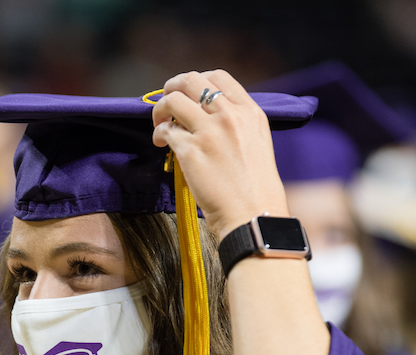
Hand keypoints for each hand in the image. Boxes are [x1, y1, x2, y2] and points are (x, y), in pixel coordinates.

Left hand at [151, 71, 288, 238]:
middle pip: (191, 80)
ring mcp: (210, 132)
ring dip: (160, 110)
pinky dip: (159, 134)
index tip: (189, 97)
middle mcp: (230, 116)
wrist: (253, 217)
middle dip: (172, 88)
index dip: (196, 82)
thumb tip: (209, 118)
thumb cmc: (256, 190)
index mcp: (250, 112)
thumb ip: (238, 125)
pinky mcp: (191, 151)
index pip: (218, 76)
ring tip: (160, 126)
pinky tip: (161, 144)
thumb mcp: (257, 144)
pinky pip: (165, 130)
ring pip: (172, 99)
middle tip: (167, 106)